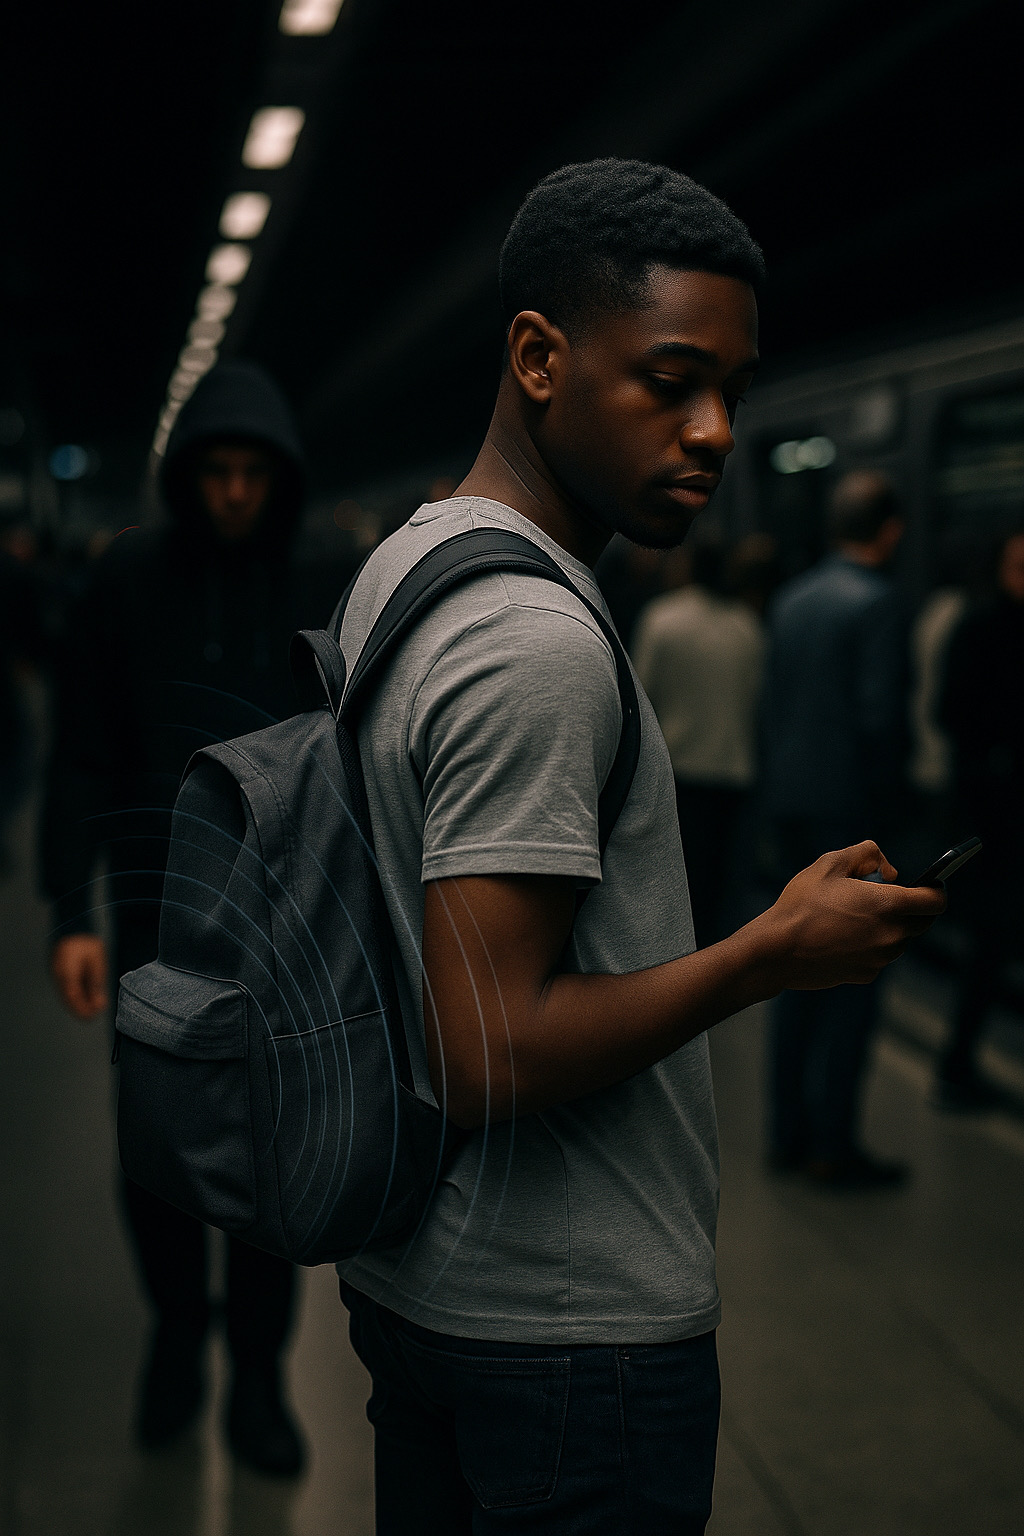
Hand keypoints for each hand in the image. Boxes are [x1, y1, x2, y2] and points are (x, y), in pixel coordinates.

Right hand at [51, 933, 109, 1019]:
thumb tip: (98, 1002)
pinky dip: (76, 994)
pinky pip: (66, 988)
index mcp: (67, 974)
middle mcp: (58, 976)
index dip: (83, 1010)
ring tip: (95, 1004)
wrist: (74, 926)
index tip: (94, 1015)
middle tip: (97, 1012)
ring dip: (79, 1002)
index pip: (73, 999)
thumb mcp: (97, 962)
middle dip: (82, 1008)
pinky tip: (87, 996)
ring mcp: (56, 974)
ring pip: (66, 995)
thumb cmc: (87, 942)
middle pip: (68, 1000)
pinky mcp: (59, 972)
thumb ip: (96, 983)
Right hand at [752, 841, 945, 991]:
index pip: (936, 901)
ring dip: (889, 926)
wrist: (777, 950)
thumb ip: (867, 854)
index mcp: (890, 905)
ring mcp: (881, 959)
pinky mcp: (868, 975)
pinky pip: (880, 955)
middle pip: (923, 922)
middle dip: (911, 907)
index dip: (936, 889)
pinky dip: (871, 945)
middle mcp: (893, 935)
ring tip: (853, 916)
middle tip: (881, 896)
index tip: (928, 884)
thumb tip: (890, 871)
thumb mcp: (830, 863)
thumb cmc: (802, 904)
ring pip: (900, 939)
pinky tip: (842, 937)